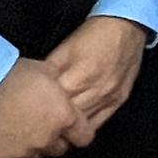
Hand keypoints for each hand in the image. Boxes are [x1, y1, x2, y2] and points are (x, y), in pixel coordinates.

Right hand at [0, 59, 93, 157]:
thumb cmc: (15, 73)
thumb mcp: (47, 70)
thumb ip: (60, 86)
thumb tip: (63, 88)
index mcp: (64, 117)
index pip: (84, 137)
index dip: (79, 131)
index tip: (71, 126)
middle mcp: (47, 139)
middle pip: (59, 149)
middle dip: (55, 138)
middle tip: (42, 125)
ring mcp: (23, 152)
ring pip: (36, 157)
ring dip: (32, 147)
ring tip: (21, 132)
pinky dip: (10, 157)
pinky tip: (5, 143)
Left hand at [44, 15, 146, 130]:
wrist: (128, 26)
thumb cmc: (96, 33)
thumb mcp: (66, 47)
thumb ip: (50, 69)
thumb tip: (33, 85)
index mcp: (79, 76)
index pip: (53, 104)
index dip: (39, 110)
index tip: (29, 114)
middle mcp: (96, 90)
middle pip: (67, 118)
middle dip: (51, 122)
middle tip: (37, 126)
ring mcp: (108, 98)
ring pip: (82, 126)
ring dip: (67, 129)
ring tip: (53, 130)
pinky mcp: (118, 100)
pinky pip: (99, 123)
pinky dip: (84, 128)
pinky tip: (74, 129)